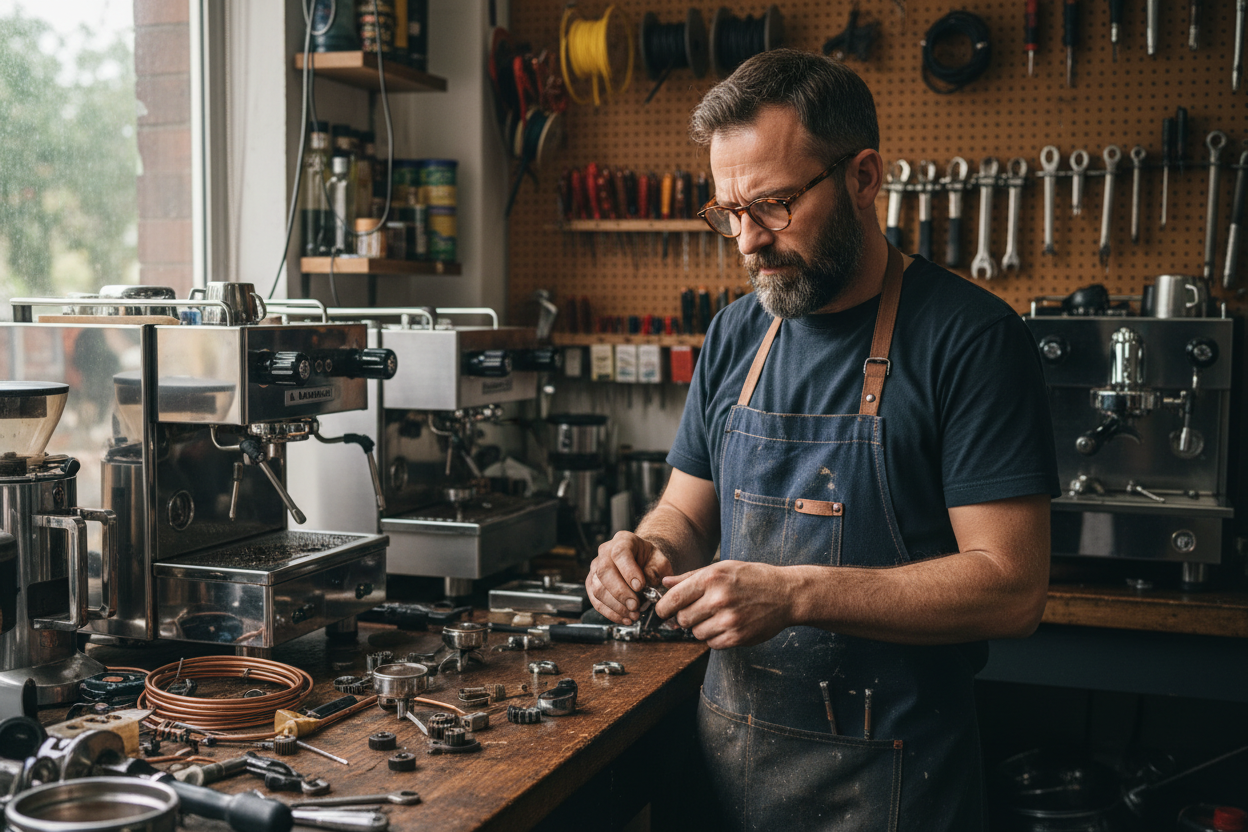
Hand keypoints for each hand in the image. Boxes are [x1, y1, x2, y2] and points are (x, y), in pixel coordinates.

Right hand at [587, 532, 673, 624]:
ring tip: (633, 615)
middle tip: (636, 606)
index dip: (628, 571)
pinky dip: (610, 613)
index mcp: (623, 541)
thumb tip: (648, 584)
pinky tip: (625, 618)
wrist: (642, 562)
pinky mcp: (592, 584)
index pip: (620, 553)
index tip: (640, 586)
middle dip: (621, 593)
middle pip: (604, 571)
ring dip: (616, 606)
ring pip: (598, 588)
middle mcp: (605, 552)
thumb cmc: (650, 561)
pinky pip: (596, 601)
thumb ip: (656, 570)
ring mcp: (595, 568)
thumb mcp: (660, 561)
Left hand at [656, 561, 794, 648]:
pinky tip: (727, 624)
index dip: (663, 607)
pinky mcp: (737, 637)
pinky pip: (712, 643)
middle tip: (696, 611)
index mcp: (711, 579)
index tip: (663, 610)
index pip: (673, 598)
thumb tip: (665, 583)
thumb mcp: (722, 568)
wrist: (786, 594)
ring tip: (717, 616)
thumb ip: (691, 577)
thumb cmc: (753, 578)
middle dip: (684, 617)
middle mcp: (718, 600)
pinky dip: (715, 637)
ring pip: (696, 633)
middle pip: (682, 619)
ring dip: (701, 627)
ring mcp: (728, 620)